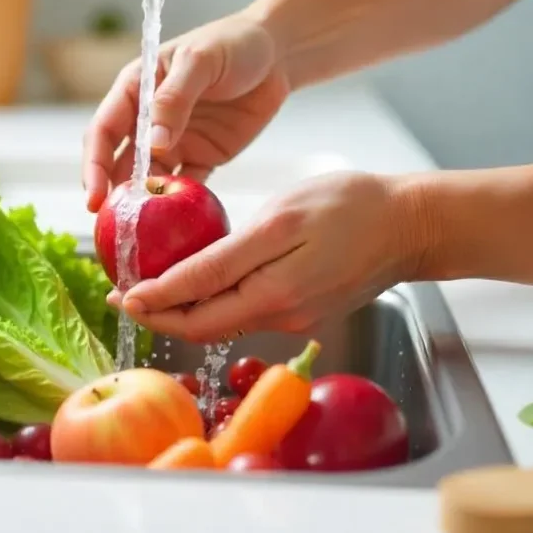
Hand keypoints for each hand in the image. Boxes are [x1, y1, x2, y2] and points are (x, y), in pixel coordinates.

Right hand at [82, 11, 289, 211]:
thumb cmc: (233, 43)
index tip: (93, 196)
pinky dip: (179, 205)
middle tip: (111, 227)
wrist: (278, 53)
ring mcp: (174, 141)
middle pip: (119, 163)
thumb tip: (153, 143)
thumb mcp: (200, 61)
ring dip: (143, 204)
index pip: (103, 131)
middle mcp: (147, 120)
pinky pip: (185, 186)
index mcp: (136, 91)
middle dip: (112, 195)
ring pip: (149, 180)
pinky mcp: (202, 157)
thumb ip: (174, 99)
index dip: (94, 165)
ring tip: (142, 232)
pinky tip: (177, 223)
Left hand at [108, 171, 429, 342]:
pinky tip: (196, 284)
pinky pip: (246, 312)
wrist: (413, 224)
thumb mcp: (280, 221)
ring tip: (148, 288)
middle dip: (159, 314)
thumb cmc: (351, 207)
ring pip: (223, 321)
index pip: (195, 310)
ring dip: (183, 309)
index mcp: (270, 294)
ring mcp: (293, 316)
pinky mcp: (302, 309)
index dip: (152, 305)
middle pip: (203, 326)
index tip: (119, 297)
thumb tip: (176, 283)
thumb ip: (225, 258)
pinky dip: (213, 302)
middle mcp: (279, 315)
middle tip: (120, 298)